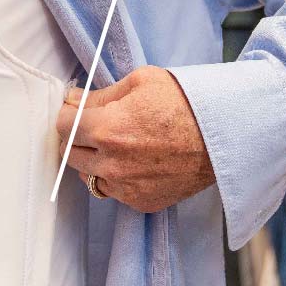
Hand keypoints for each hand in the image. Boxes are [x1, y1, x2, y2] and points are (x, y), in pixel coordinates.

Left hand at [57, 65, 214, 212]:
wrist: (223, 135)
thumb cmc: (185, 102)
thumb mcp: (140, 82)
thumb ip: (99, 95)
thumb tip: (72, 100)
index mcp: (106, 129)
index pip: (62, 125)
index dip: (69, 114)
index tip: (77, 110)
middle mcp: (111, 164)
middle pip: (69, 153)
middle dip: (76, 136)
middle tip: (95, 124)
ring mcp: (125, 188)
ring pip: (87, 175)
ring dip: (93, 160)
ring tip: (116, 144)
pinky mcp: (141, 202)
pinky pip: (112, 190)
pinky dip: (114, 177)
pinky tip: (132, 161)